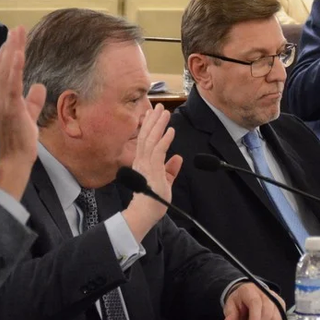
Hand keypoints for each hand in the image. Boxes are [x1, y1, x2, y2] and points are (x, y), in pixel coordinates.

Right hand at [0, 26, 47, 199]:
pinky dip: (13, 67)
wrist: (16, 159)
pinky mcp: (10, 107)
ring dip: (11, 50)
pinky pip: (11, 84)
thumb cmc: (21, 141)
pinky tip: (18, 54)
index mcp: (3, 98)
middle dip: (9, 45)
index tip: (15, 38)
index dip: (7, 53)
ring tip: (18, 33)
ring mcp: (2, 101)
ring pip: (4, 70)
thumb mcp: (29, 116)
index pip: (2, 70)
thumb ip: (33, 101)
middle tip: (17, 28)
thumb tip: (39, 86)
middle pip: (1, 65)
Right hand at [122, 104, 182, 240]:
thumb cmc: (152, 200)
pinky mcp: (152, 170)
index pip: (144, 139)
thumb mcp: (165, 182)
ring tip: (165, 112)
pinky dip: (164, 140)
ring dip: (159, 125)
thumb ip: (170, 169)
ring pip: (151, 139)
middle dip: (153, 119)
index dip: (149, 125)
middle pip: (146, 135)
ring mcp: (145, 164)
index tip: (152, 113)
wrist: (144, 214)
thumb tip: (178, 158)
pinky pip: (158, 151)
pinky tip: (170, 131)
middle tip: (159, 106)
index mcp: (141, 162)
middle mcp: (141, 160)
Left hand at [223, 283, 284, 319]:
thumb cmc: (240, 301)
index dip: (255, 316)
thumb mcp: (230, 306)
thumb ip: (230, 314)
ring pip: (275, 316)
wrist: (247, 296)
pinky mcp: (281, 306)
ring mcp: (275, 298)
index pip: (255, 302)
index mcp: (250, 290)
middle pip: (268, 310)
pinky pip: (280, 319)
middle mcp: (265, 292)